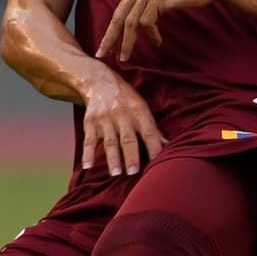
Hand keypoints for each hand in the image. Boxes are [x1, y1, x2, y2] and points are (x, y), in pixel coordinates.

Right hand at [78, 61, 164, 176]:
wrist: (100, 81)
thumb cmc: (126, 99)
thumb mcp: (142, 108)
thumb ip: (153, 129)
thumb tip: (168, 146)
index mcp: (139, 112)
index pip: (149, 132)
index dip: (154, 146)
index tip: (158, 161)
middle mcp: (122, 115)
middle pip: (128, 138)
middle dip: (131, 156)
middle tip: (133, 172)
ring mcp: (105, 120)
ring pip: (110, 142)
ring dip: (112, 159)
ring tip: (115, 173)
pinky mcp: (90, 123)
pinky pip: (89, 141)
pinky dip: (87, 154)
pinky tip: (87, 167)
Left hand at [97, 0, 229, 61]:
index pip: (118, 11)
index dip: (110, 31)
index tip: (104, 48)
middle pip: (119, 17)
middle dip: (110, 39)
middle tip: (103, 55)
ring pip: (131, 23)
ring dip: (128, 43)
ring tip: (126, 57)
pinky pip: (147, 22)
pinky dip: (150, 35)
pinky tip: (157, 41)